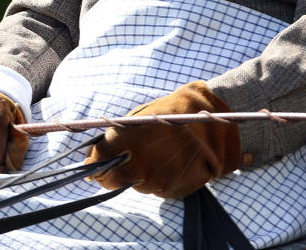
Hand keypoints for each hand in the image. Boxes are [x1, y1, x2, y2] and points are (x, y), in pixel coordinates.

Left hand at [83, 80, 240, 198]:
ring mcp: (156, 180)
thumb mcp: (141, 116)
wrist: (213, 123)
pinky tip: (166, 164)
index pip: (97, 160)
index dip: (92, 163)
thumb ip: (116, 135)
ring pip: (135, 185)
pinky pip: (155, 190)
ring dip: (137, 175)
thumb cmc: (173, 114)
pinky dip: (156, 180)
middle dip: (109, 174)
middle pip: (111, 179)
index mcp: (127, 140)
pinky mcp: (172, 190)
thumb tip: (94, 151)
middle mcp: (139, 164)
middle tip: (113, 166)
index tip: (92, 164)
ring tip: (153, 156)